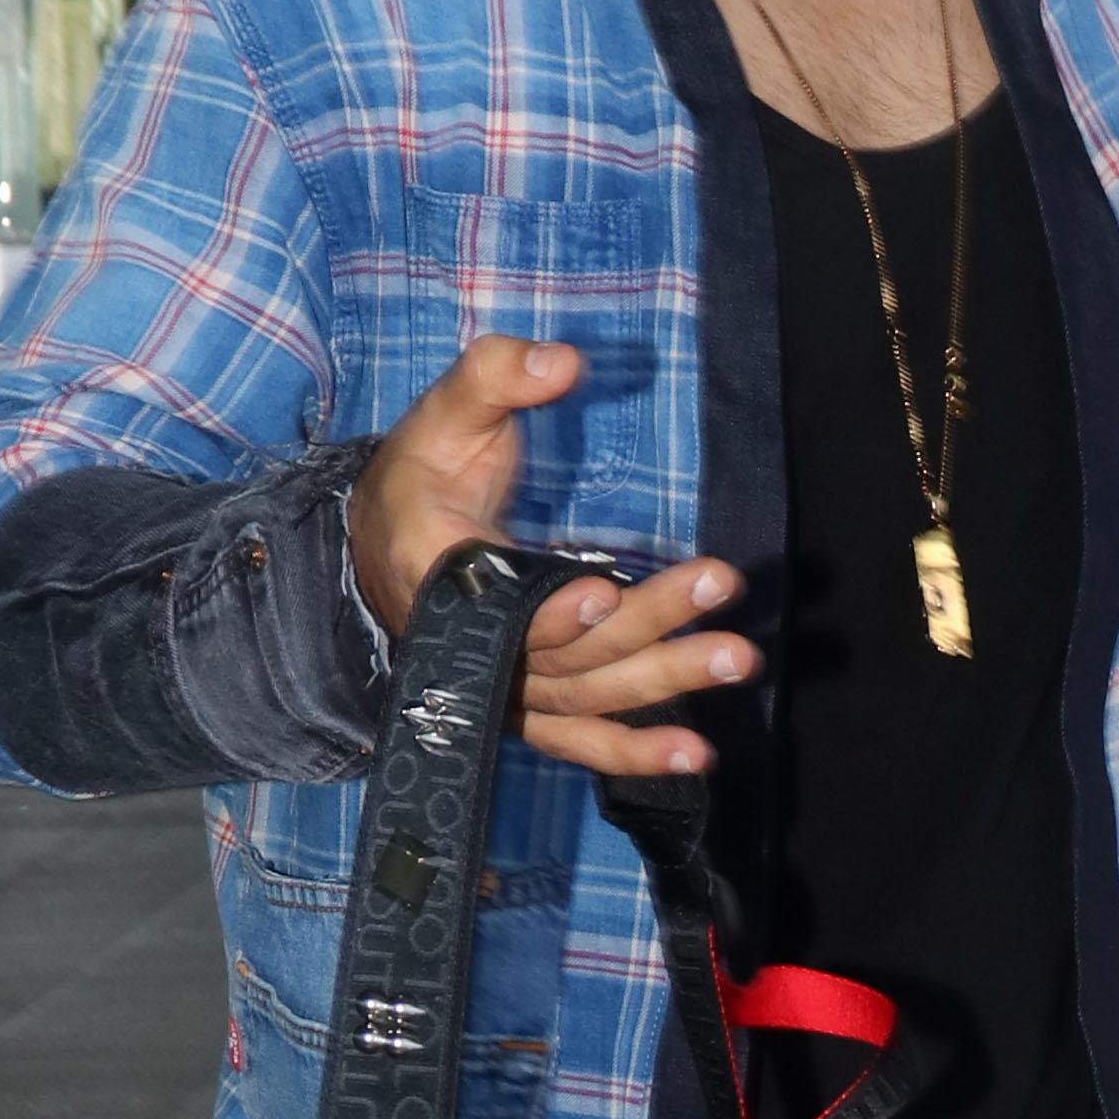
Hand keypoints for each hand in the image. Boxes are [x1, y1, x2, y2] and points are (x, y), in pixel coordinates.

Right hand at [345, 335, 751, 784]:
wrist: (381, 549)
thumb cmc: (421, 475)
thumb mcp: (443, 414)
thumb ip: (496, 376)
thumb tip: (562, 361)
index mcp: (439, 573)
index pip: (497, 608)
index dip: (549, 612)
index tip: (602, 590)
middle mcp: (469, 645)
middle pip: (566, 651)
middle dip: (648, 623)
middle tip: (719, 585)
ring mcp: (502, 685)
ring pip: (587, 694)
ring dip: (664, 681)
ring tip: (738, 657)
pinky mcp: (528, 706)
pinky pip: (578, 740)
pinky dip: (633, 754)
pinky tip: (697, 757)